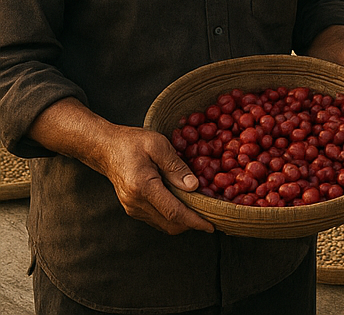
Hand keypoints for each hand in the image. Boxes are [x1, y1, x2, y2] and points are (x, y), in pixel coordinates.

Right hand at [28, 98, 213, 235]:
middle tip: (213, 216)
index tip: (211, 225)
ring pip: (164, 224)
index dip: (194, 220)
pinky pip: (157, 218)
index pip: (173, 212)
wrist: (106, 149)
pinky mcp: (133, 208)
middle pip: (170, 223)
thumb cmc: (132, 142)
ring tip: (202, 210)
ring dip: (183, 221)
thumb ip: (176, 166)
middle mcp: (136, 204)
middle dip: (192, 224)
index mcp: (143, 187)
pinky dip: (173, 216)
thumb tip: (194, 186)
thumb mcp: (158, 145)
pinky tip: (185, 204)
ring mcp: (133, 209)